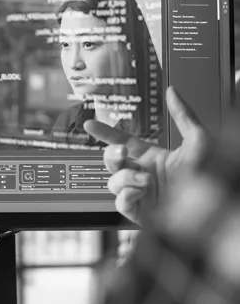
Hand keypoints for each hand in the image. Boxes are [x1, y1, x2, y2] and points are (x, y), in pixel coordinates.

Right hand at [84, 87, 207, 224]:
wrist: (212, 209)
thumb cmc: (210, 177)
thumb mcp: (198, 140)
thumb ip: (183, 115)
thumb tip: (172, 92)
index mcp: (152, 158)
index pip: (122, 142)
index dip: (105, 134)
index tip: (90, 125)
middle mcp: (142, 174)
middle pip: (112, 161)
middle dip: (111, 154)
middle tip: (122, 152)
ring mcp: (139, 193)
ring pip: (114, 182)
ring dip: (126, 177)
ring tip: (145, 180)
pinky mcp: (139, 211)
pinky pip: (120, 202)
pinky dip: (128, 194)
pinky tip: (141, 191)